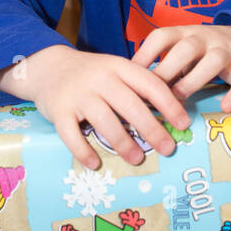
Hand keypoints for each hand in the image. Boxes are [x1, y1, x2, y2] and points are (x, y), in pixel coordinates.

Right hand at [0, 45, 189, 169]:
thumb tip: (173, 112)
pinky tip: (95, 163)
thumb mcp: (116, 70)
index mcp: (119, 67)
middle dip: (152, 129)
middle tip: (167, 148)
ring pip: (105, 121)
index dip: (169, 104)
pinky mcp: (58, 110)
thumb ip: (139, 86)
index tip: (183, 123)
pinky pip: (71, 134)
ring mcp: (78, 94)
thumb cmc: (92, 75)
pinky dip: (83, 151)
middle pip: (130, 105)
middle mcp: (100, 78)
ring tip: (137, 159)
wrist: (48, 67)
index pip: (149, 83)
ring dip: (123, 143)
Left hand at [130, 23, 230, 112]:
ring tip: (181, 98)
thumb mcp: (180, 49)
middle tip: (154, 92)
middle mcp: (204, 38)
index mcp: (183, 33)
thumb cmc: (200, 52)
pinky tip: (225, 107)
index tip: (131, 74)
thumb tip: (134, 92)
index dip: (145, 53)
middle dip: (169, 69)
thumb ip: (163, 65)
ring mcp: (226, 51)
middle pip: (187, 48)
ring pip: (214, 60)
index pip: (162, 36)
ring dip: (195, 79)